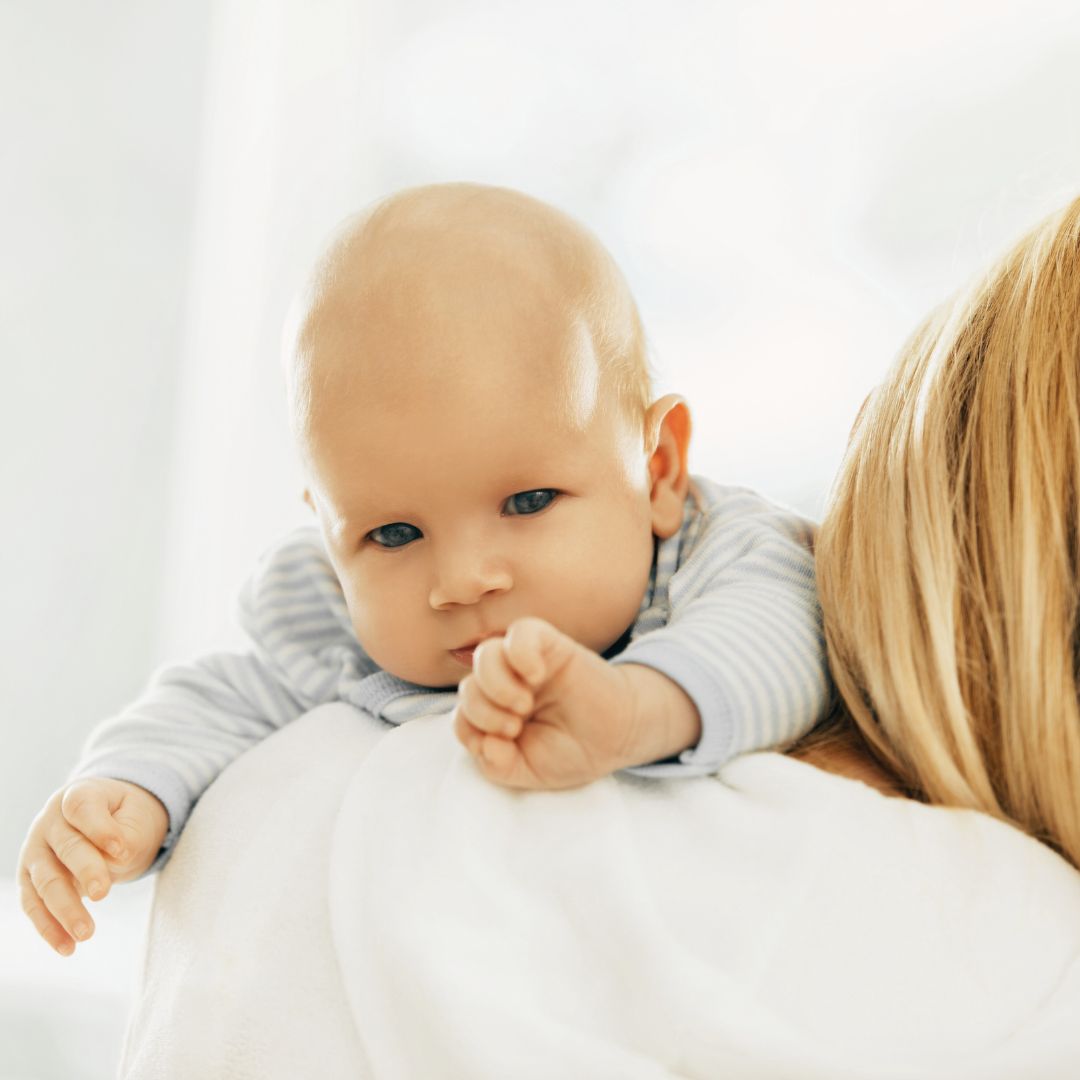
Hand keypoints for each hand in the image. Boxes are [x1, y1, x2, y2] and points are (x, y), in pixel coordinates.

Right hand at [16, 778, 168, 955]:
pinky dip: (49, 927)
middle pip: (66, 847)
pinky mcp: (30, 878)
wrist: (108, 819)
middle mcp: (50, 821)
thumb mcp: (134, 817)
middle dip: (85, 871)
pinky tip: (67, 947)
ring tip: (87, 933)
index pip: (82, 807)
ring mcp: (36, 850)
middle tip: (103, 893)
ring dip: (64, 909)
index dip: (100, 828)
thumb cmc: (124, 817)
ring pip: (46, 881)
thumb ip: (123, 836)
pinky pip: (34, 905)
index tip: (122, 850)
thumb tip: (111, 862)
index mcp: (78, 795)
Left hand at [453, 616, 700, 789]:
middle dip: (484, 711)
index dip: (474, 731)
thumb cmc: (572, 751)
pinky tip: (536, 674)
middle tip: (515, 726)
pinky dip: (520, 652)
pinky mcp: (550, 645)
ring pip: (486, 654)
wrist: (619, 737)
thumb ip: (497, 765)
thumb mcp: (528, 771)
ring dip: (496, 685)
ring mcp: (526, 663)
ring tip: (522, 705)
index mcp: (495, 713)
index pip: (462, 715)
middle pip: (468, 686)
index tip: (505, 746)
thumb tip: (484, 745)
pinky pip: (521, 632)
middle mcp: (506, 684)